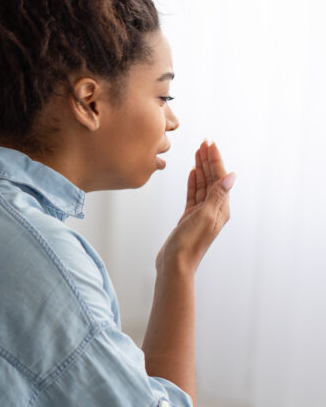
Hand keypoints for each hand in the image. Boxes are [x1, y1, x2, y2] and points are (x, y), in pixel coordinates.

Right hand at [156, 141, 235, 274]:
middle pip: (212, 179)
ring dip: (201, 168)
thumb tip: (231, 176)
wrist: (175, 264)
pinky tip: (191, 173)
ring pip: (202, 185)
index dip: (215, 160)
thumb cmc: (189, 243)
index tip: (210, 143)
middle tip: (204, 142)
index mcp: (221, 208)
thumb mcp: (204, 216)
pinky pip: (194, 195)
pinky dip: (193, 182)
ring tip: (198, 152)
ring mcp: (202, 213)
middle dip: (209, 160)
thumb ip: (217, 195)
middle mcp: (214, 209)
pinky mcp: (189, 218)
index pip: (219, 178)